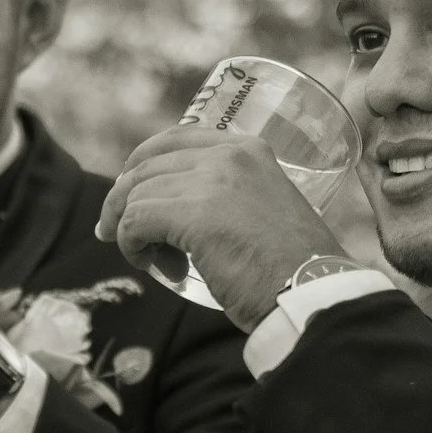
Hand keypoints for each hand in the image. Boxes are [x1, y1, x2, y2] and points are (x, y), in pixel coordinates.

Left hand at [96, 125, 343, 332]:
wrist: (312, 293)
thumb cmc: (290, 268)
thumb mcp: (262, 210)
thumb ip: (226, 198)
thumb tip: (169, 210)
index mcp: (248, 149)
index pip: (172, 139)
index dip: (139, 166)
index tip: (128, 196)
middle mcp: (229, 155)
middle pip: (145, 167)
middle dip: (124, 203)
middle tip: (119, 237)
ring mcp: (212, 181)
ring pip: (135, 196)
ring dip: (131, 232)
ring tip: (155, 262)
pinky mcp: (195, 214)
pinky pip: (134, 222)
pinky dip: (132, 246)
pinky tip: (157, 268)